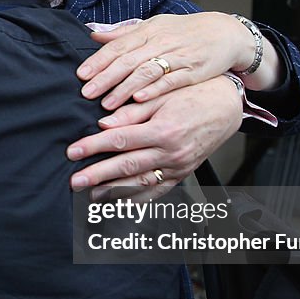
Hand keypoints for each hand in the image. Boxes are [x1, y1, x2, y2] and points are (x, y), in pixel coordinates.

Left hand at [67, 75, 242, 195]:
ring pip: (140, 184)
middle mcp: (171, 153)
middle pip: (126, 167)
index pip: (119, 140)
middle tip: (75, 181)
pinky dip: (138, 199)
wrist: (226, 107)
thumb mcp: (162, 96)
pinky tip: (120, 202)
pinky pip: (157, 191)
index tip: (72, 151)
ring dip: (114, 192)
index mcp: (164, 130)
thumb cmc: (193, 95)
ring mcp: (178, 167)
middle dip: (97, 176)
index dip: (93, 146)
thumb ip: (132, 112)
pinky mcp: (182, 174)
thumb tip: (104, 123)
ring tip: (91, 195)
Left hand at [78, 12, 260, 109]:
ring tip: (107, 104)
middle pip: (128, 60)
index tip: (81, 75)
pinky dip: (154, 90)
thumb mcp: (154, 26)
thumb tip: (95, 35)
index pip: (118, 46)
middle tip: (86, 93)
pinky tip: (139, 99)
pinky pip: (171, 81)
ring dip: (125, 89)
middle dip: (105, 78)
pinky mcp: (192, 72)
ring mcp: (177, 57)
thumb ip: (124, 33)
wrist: (225, 33)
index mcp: (148, 31)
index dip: (99, 61)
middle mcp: (160, 42)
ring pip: (146, 72)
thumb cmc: (185, 31)